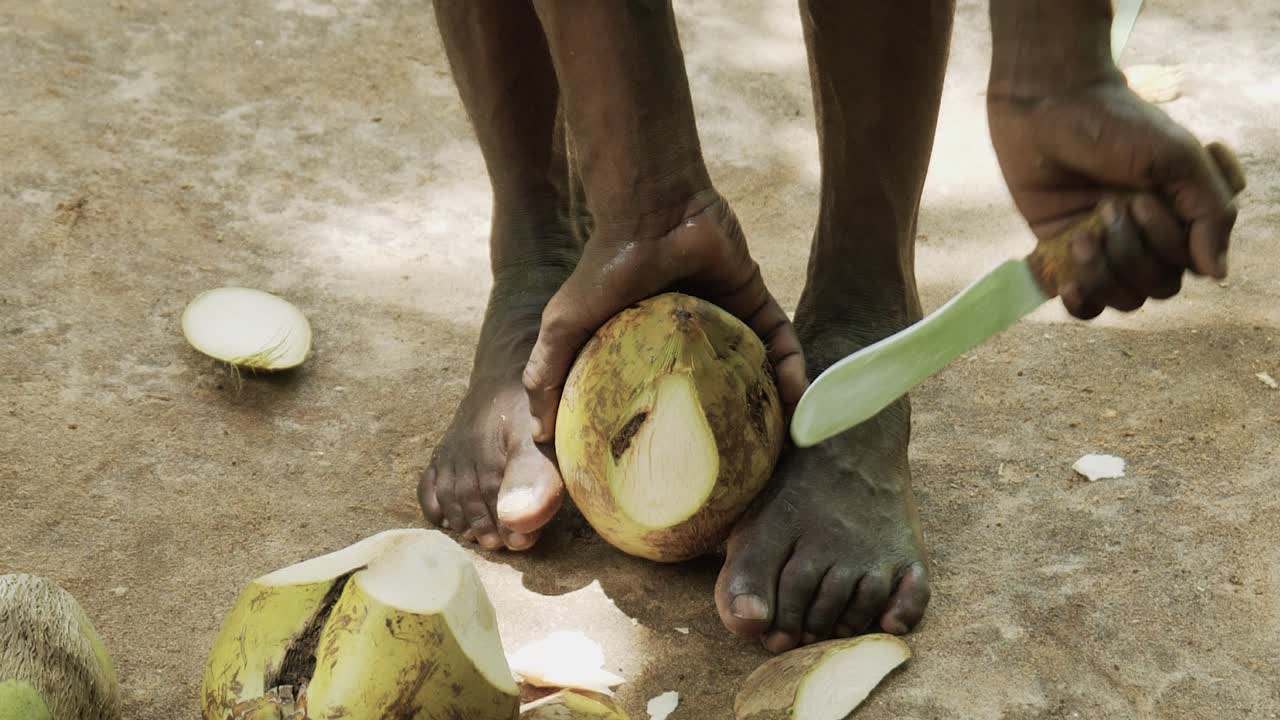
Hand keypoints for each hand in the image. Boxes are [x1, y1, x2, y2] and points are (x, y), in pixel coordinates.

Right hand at [522, 191, 808, 442]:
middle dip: (733, 429)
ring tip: (781, 443)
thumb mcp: (564, 325)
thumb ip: (547, 372)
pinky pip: (782, 341)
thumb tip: (537, 434)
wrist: (652, 211)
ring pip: (756, 373)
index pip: (668, 403)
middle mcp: (692, 343)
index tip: (685, 475)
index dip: (677, 437)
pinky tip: (796, 396)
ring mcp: (727, 321)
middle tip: (744, 469)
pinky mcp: (756, 301)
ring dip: (771, 406)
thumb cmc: (605, 268)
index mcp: (651, 352)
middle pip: (718, 394)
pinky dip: (791, 368)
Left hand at [988, 80, 1245, 318]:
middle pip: (1160, 285)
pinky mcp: (1066, 253)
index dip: (1169, 243)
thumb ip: (1211, 212)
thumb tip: (1217, 273)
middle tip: (1109, 205)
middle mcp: (1151, 235)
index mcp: (1183, 213)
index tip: (1142, 197)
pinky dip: (1082, 303)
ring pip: (1126, 298)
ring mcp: (1109, 247)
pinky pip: (1086, 304)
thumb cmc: (1117, 122)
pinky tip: (1070, 285)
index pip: (1194, 264)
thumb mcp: (1178, 157)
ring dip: (1105, 272)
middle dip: (1134, 252)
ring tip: (1082, 235)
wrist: (1048, 106)